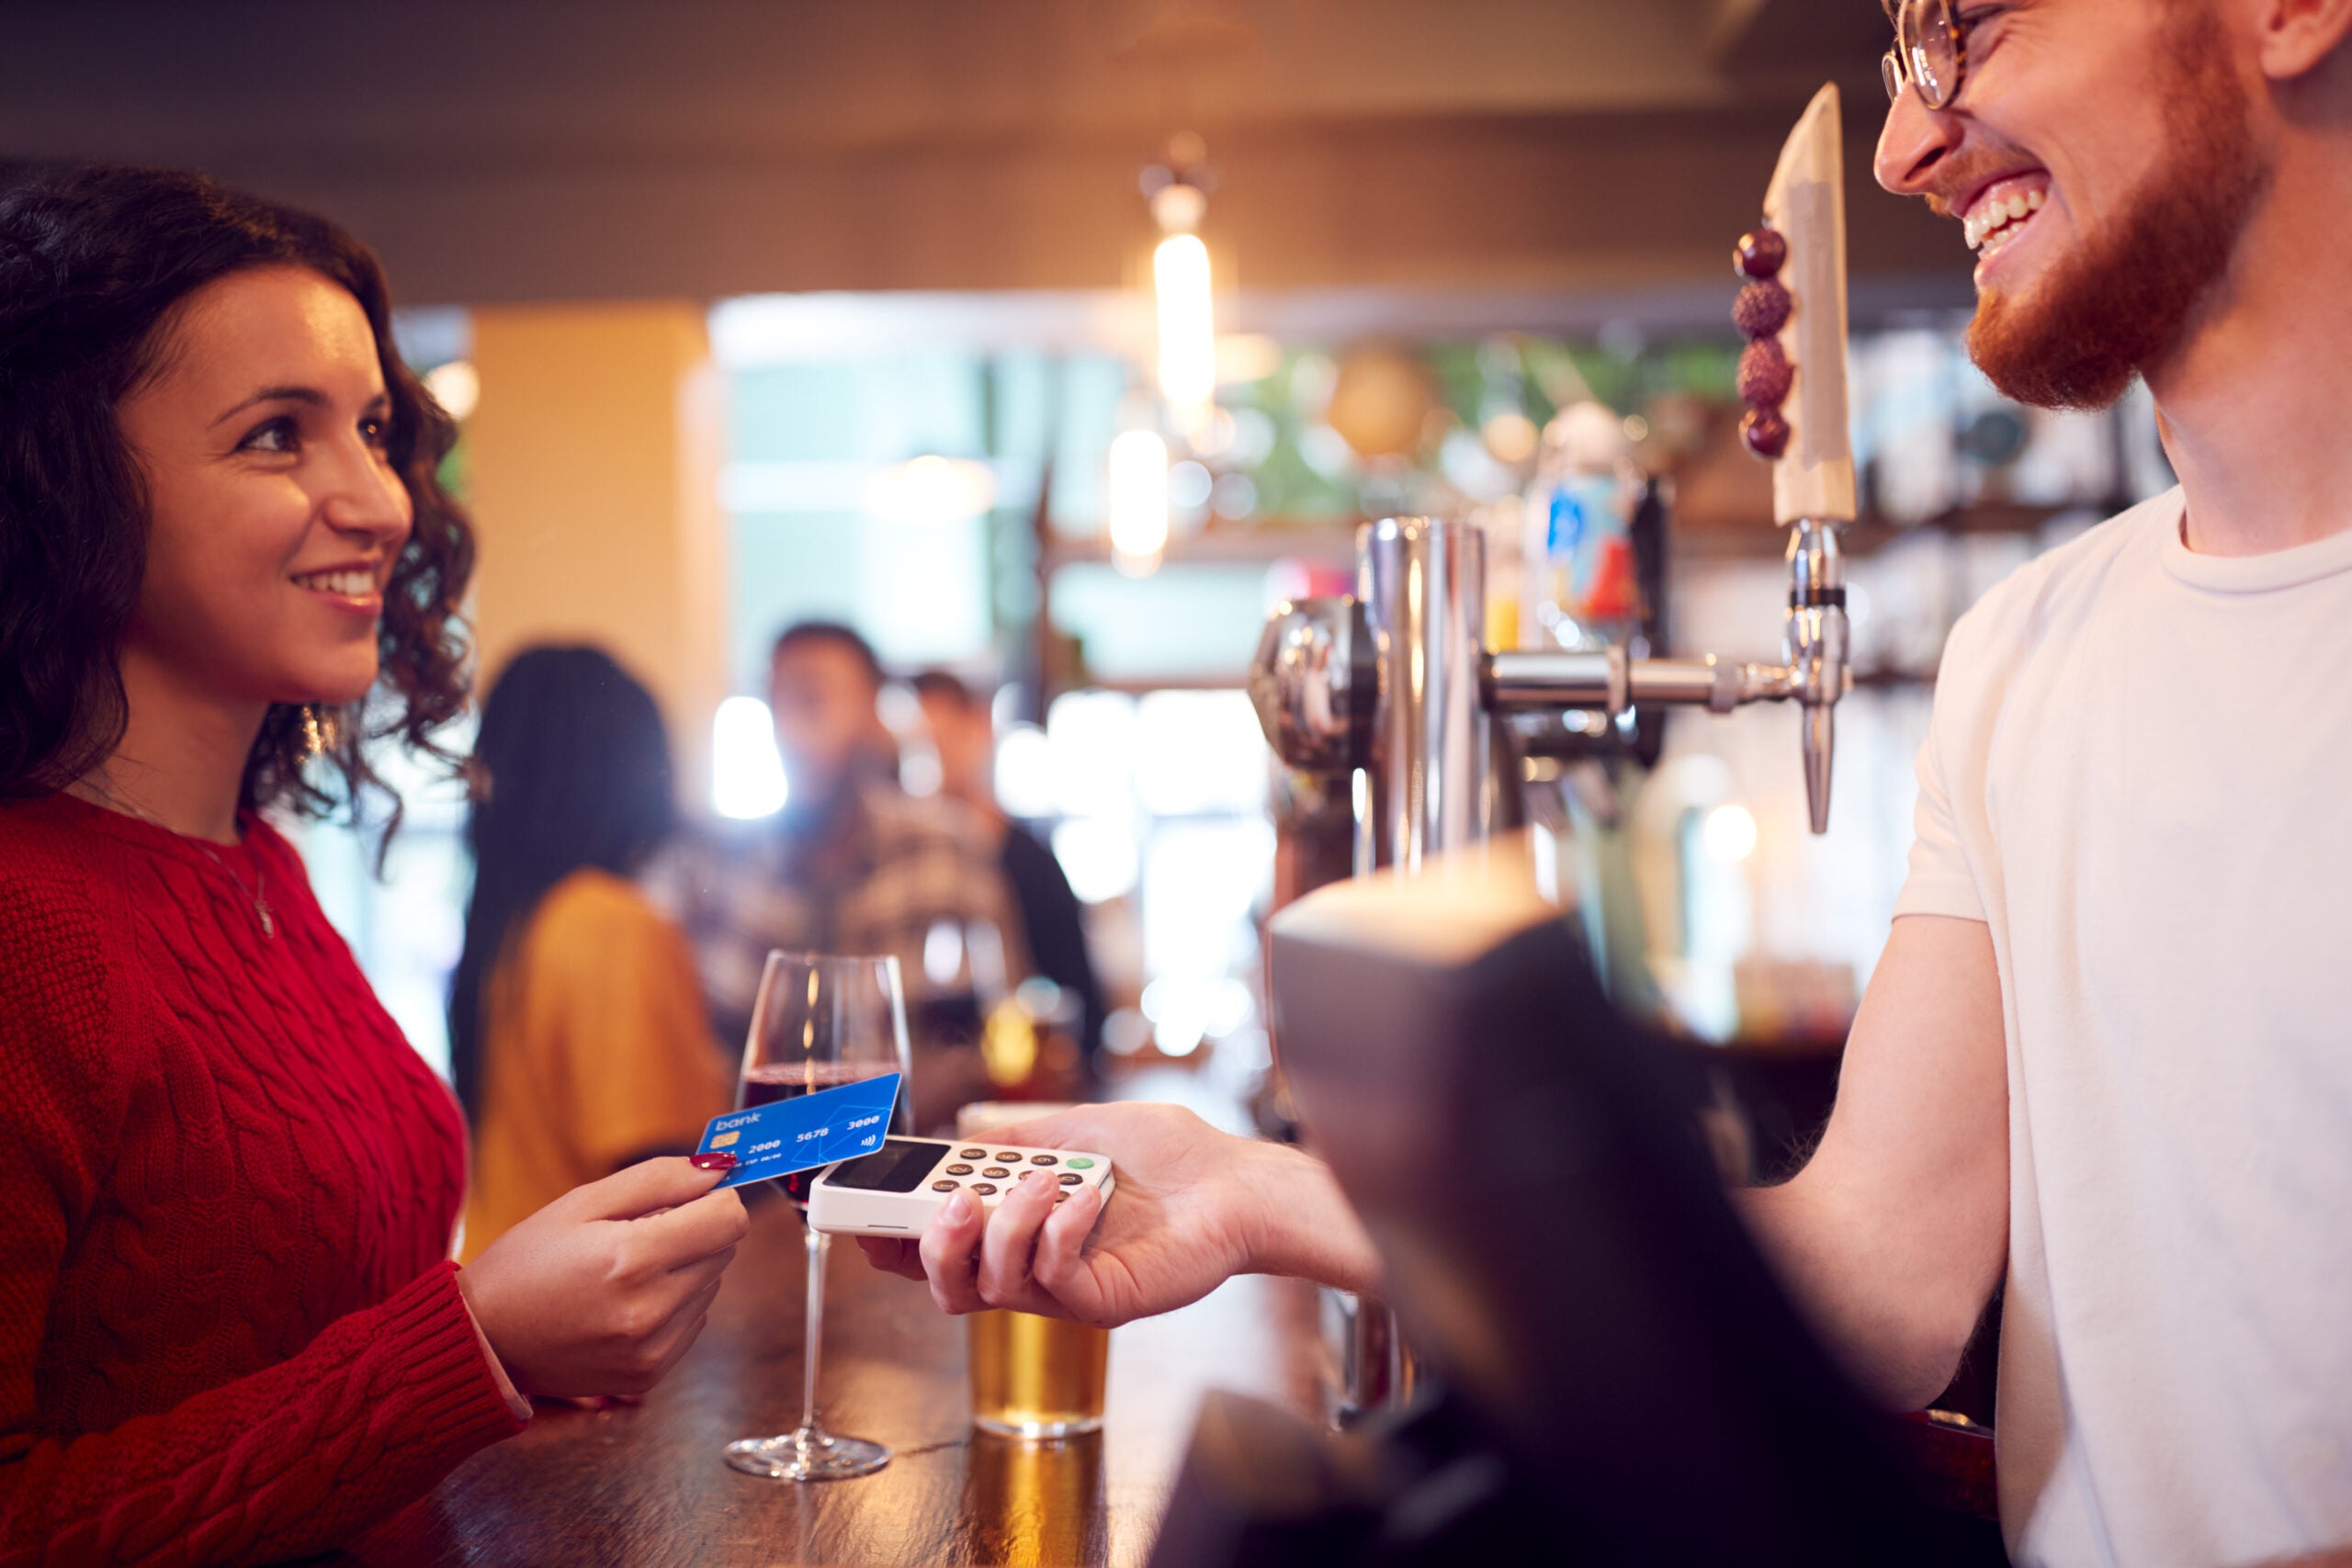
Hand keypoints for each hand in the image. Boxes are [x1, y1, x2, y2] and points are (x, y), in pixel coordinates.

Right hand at [459, 1157, 749, 1398]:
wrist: (484, 1339)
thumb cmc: (526, 1263)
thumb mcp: (582, 1202)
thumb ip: (659, 1179)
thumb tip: (720, 1168)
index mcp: (632, 1260)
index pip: (730, 1219)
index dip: (714, 1198)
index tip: (689, 1196)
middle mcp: (650, 1311)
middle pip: (724, 1250)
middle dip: (693, 1232)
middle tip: (636, 1235)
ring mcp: (651, 1350)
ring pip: (711, 1286)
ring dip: (683, 1270)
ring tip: (622, 1274)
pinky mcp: (649, 1375)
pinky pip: (693, 1323)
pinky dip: (671, 1306)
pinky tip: (623, 1304)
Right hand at [857, 1102, 1379, 1326]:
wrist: (1236, 1182)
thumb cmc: (1170, 1156)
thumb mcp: (1079, 1128)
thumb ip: (1017, 1133)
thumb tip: (961, 1128)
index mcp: (1019, 1226)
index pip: (940, 1246)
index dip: (892, 1235)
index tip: (859, 1208)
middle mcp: (1032, 1264)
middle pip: (946, 1284)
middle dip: (930, 1244)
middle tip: (950, 1200)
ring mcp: (1063, 1288)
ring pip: (988, 1286)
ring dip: (1003, 1226)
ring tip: (1043, 1179)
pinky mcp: (1098, 1302)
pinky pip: (1049, 1280)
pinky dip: (1055, 1232)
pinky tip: (1085, 1197)